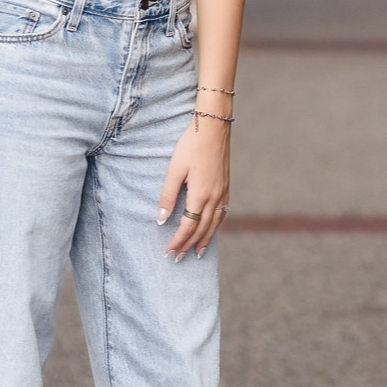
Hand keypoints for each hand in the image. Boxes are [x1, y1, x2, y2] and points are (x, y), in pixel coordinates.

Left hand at [157, 115, 230, 258]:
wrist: (213, 127)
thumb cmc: (191, 145)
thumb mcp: (174, 169)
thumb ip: (168, 196)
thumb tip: (161, 220)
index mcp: (200, 194)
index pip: (188, 226)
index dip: (178, 240)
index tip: (169, 251)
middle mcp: (215, 197)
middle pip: (202, 229)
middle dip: (189, 245)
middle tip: (178, 258)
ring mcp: (223, 193)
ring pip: (214, 225)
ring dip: (204, 240)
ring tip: (196, 253)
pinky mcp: (226, 187)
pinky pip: (222, 215)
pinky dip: (215, 227)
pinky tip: (210, 231)